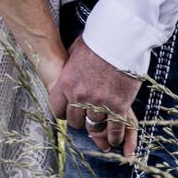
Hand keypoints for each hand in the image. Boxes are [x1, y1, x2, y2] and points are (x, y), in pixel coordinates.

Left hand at [48, 36, 140, 161]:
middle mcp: (79, 96)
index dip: (65, 112)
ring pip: (94, 126)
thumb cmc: (98, 41)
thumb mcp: (75, 51)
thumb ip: (70, 66)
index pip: (57, 110)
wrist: (120, 38)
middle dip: (80, 120)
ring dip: (98, 128)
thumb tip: (68, 68)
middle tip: (88, 118)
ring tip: (102, 132)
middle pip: (75, 121)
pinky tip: (114, 139)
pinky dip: (114, 136)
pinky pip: (114, 128)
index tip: (70, 112)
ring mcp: (99, 102)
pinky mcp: (118, 105)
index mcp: (66, 83)